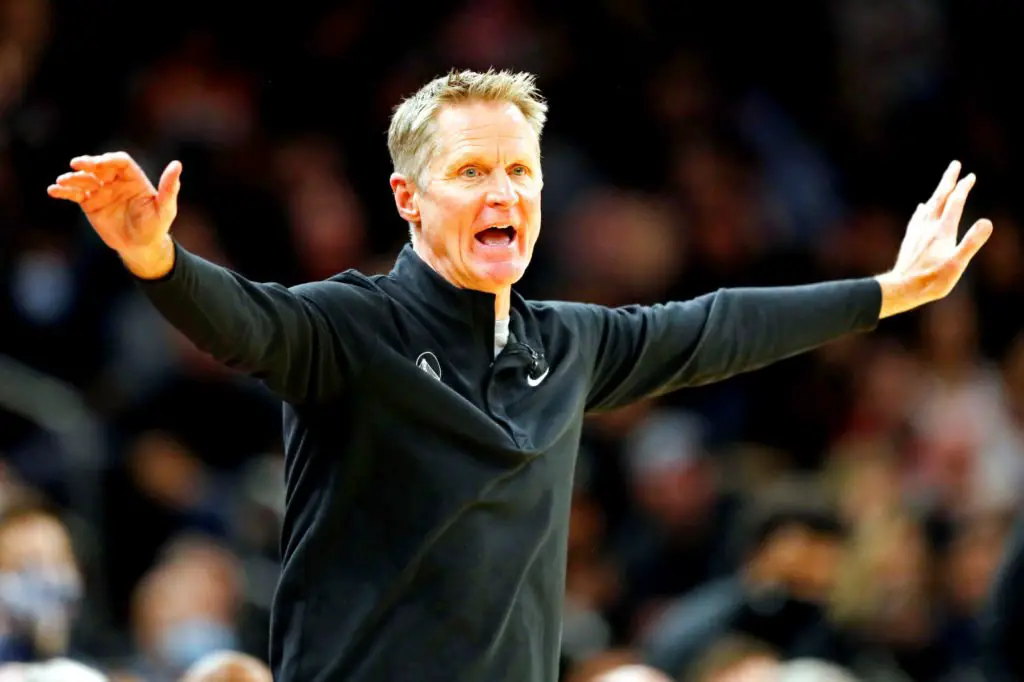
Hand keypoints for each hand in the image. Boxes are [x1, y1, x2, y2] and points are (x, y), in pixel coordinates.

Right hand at [47, 152, 182, 278]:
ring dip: (73, 178)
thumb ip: (169, 187)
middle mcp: (116, 182)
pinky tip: (53, 190)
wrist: (141, 247)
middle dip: (87, 164)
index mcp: (134, 179)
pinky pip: (75, 194)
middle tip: (76, 165)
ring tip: (63, 181)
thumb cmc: (156, 227)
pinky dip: (64, 191)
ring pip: (85, 180)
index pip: (120, 162)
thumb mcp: (165, 208)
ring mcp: (102, 192)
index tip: (98, 165)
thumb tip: (177, 164)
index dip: (109, 160)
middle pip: (99, 167)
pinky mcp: (90, 203)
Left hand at [876, 160, 992, 317]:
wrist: (901, 289)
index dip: (963, 188)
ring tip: (944, 184)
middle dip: (949, 181)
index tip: (971, 176)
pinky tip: (922, 208)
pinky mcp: (909, 240)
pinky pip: (917, 219)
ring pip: (929, 206)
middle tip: (955, 165)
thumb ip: (971, 243)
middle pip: (940, 198)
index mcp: (942, 231)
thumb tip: (987, 221)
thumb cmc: (932, 281)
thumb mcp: (957, 264)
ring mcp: (917, 233)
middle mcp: (928, 227)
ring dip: (938, 192)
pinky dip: (923, 209)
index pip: (955, 203)